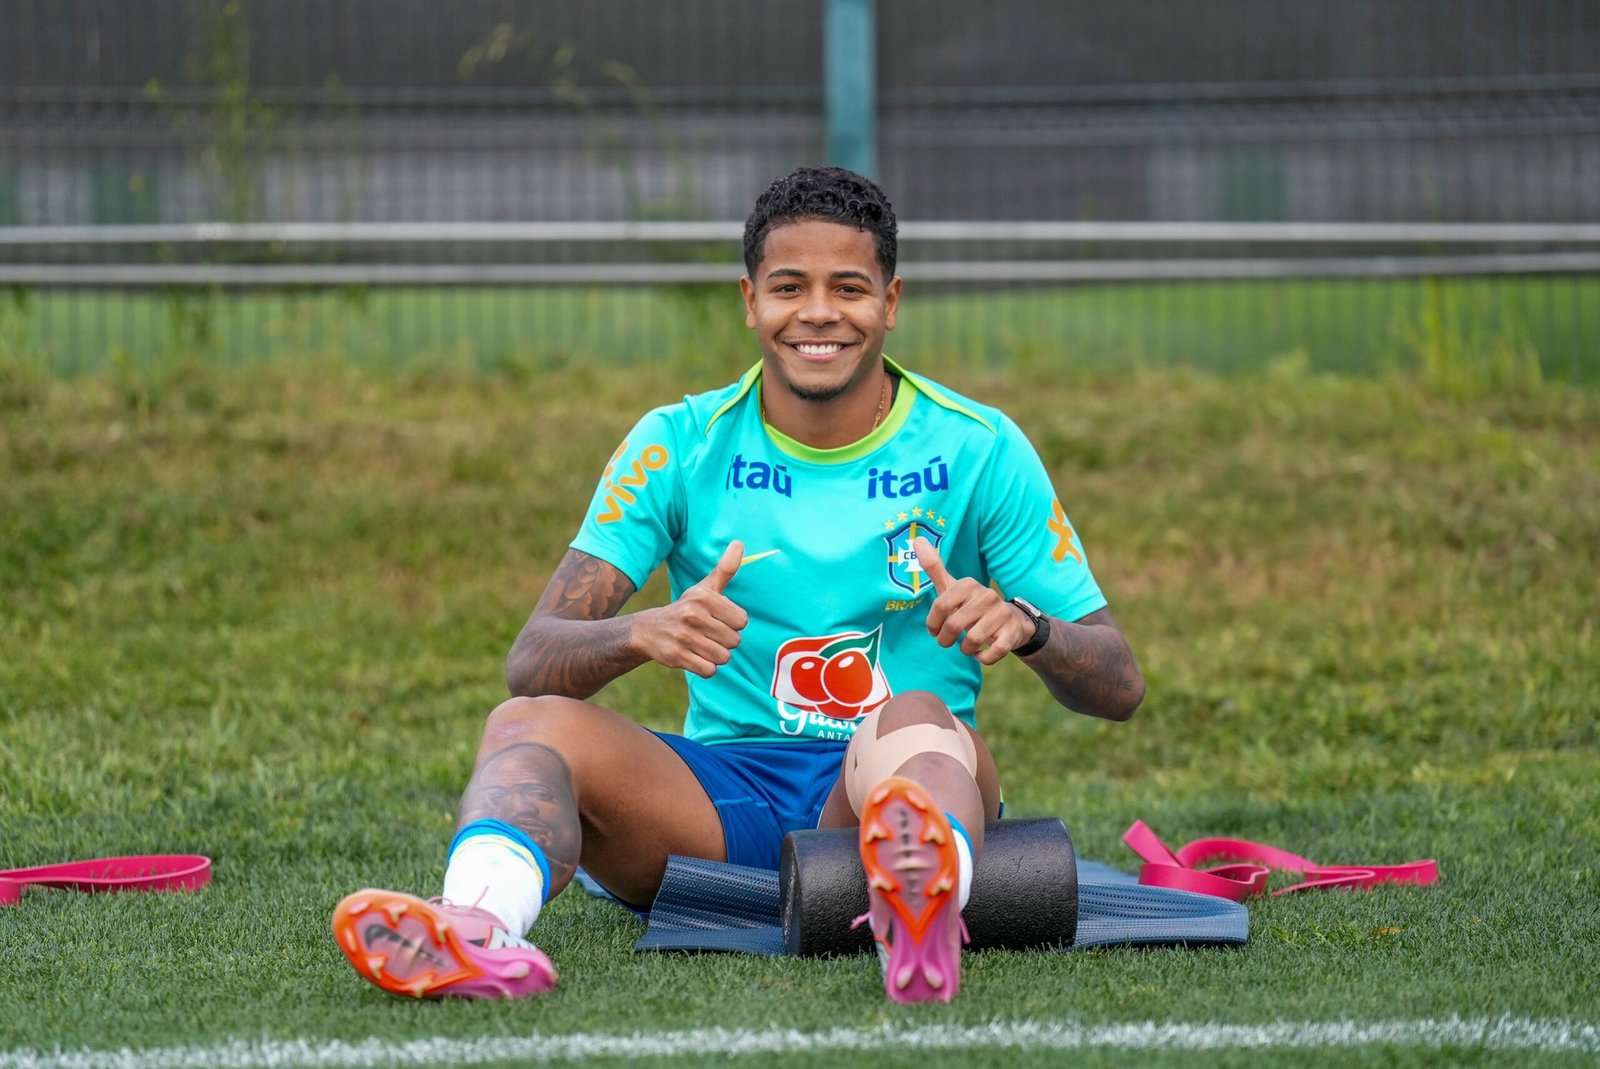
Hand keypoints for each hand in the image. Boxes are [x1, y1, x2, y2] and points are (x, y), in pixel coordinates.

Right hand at [630, 541, 749, 677]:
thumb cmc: (687, 608)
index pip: (742, 621)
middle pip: (734, 641)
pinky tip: (693, 657)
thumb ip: (725, 569)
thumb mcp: (704, 588)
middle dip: (724, 641)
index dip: (733, 624)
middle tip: (707, 634)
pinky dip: (705, 668)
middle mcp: (693, 614)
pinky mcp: (676, 656)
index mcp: (703, 597)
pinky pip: (710, 671)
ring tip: (700, 645)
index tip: (717, 620)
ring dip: (715, 655)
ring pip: (723, 657)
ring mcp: (683, 636)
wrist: (648, 630)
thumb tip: (739, 542)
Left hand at [914, 536, 1035, 665]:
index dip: (932, 623)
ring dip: (964, 649)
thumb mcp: (952, 587)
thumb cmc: (971, 605)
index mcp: (969, 584)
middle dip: (945, 639)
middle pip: (954, 625)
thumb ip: (934, 567)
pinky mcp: (1011, 632)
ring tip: (965, 646)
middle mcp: (987, 596)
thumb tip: (917, 538)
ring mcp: (1001, 614)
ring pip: (972, 640)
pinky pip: (994, 651)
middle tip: (946, 642)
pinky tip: (980, 654)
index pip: (941, 604)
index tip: (933, 631)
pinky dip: (984, 658)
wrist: (1011, 620)